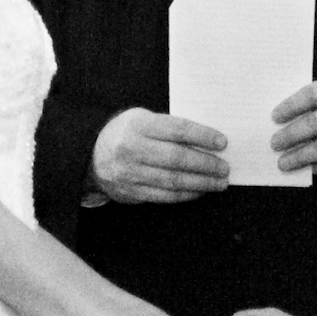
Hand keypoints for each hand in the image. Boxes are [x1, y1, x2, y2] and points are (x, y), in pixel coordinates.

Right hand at [90, 109, 230, 203]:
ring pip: (173, 181)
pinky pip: (164, 195)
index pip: (177, 130)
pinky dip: (186, 194)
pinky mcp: (131, 191)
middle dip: (206, 164)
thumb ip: (169, 127)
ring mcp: (130, 173)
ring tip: (219, 182)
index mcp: (138, 125)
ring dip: (201, 183)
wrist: (92, 155)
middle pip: (177, 158)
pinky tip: (200, 191)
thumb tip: (207, 140)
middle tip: (224, 168)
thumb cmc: (126, 133)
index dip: (202, 136)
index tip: (222, 143)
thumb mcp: (142, 119)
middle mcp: (132, 148)